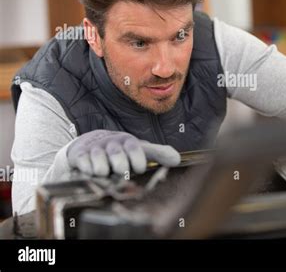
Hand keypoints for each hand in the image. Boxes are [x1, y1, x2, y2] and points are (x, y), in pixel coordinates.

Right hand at [66, 130, 180, 176]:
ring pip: (100, 166)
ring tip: (106, 172)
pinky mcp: (79, 156)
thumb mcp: (139, 149)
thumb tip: (178, 160)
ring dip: (104, 172)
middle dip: (121, 168)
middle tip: (121, 171)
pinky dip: (89, 173)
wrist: (88, 144)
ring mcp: (94, 150)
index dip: (138, 160)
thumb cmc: (119, 150)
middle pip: (118, 158)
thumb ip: (158, 153)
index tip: (139, 168)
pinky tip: (91, 171)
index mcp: (128, 141)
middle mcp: (111, 143)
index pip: (136, 149)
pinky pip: (84, 168)